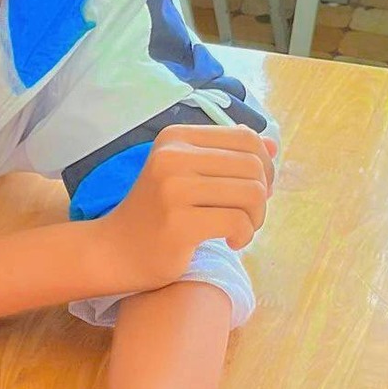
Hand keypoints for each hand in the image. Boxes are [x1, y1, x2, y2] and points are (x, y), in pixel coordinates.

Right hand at [91, 127, 275, 294]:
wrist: (113, 251)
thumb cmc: (156, 214)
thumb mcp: (187, 175)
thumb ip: (229, 157)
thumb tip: (274, 144)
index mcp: (176, 137)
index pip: (246, 137)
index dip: (264, 165)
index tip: (255, 191)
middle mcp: (173, 156)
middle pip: (253, 166)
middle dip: (262, 196)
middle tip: (247, 217)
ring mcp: (174, 189)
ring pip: (251, 193)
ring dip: (256, 218)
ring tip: (240, 230)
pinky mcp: (179, 223)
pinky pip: (238, 222)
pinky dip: (244, 235)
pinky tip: (231, 242)